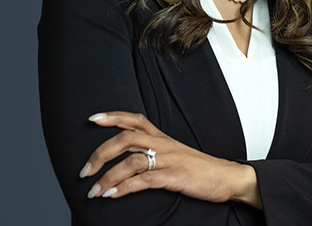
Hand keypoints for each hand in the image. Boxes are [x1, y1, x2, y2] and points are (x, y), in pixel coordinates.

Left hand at [79, 111, 261, 208]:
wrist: (227, 177)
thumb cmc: (198, 168)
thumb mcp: (174, 154)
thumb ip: (153, 152)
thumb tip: (125, 160)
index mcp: (162, 137)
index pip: (134, 119)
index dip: (112, 116)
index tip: (92, 119)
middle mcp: (163, 144)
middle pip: (126, 138)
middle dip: (100, 153)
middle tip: (84, 170)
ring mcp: (169, 160)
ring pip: (131, 161)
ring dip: (108, 177)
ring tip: (93, 191)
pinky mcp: (175, 177)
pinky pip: (144, 180)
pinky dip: (125, 188)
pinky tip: (112, 195)